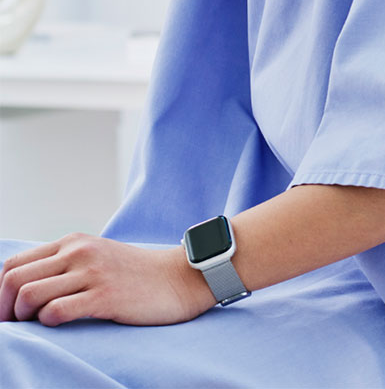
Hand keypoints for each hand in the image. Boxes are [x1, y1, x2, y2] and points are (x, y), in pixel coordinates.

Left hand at [0, 233, 214, 326]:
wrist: (183, 277)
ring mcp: (93, 273)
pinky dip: (47, 322)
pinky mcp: (106, 295)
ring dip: (23, 318)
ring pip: (28, 295)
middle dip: (3, 309)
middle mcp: (79, 252)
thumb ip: (64, 266)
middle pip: (13, 280)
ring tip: (37, 326)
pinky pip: (56, 311)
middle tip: (14, 325)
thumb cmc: (137, 276)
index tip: (7, 313)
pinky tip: (60, 323)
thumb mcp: (97, 258)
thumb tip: (23, 292)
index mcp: (73, 242)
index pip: (13, 265)